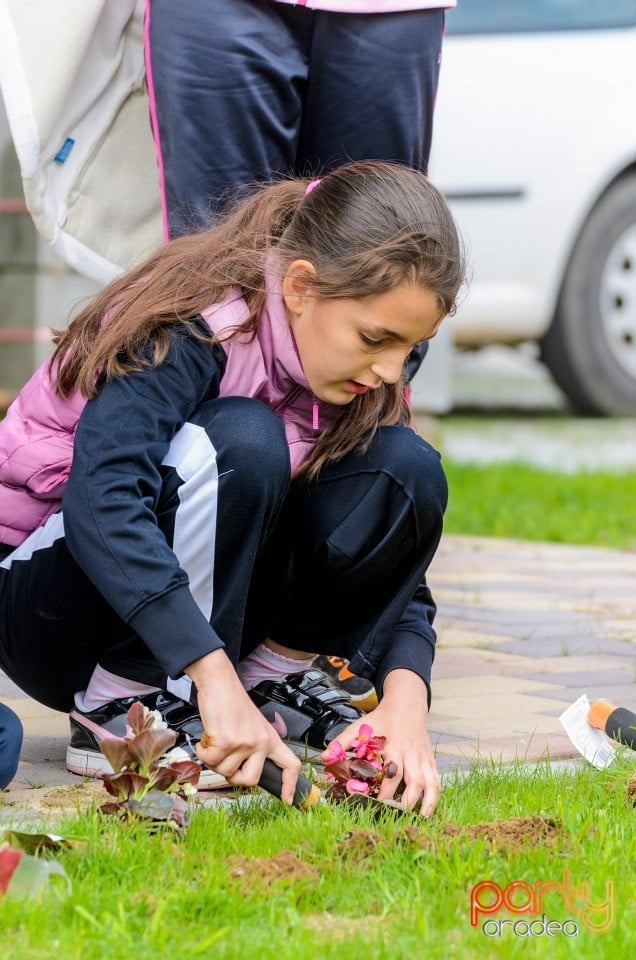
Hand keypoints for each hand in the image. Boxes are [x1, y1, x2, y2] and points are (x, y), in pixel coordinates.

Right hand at [186, 649, 300, 803]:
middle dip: (233, 777)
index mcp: (270, 738)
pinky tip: (206, 737)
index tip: (289, 800)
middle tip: (224, 761)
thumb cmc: (232, 704)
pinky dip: (203, 750)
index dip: (290, 785)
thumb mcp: (252, 726)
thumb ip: (252, 747)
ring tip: (215, 740)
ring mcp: (245, 743)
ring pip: (225, 771)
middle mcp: (261, 742)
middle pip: (250, 780)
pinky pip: (210, 760)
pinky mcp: (227, 741)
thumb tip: (241, 771)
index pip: (290, 764)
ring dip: (214, 759)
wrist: (220, 683)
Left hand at [322, 668, 440, 815]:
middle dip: (409, 800)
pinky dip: (435, 795)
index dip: (387, 789)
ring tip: (421, 818)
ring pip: (430, 781)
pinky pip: (436, 779)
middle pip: (415, 779)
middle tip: (398, 815)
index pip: (393, 770)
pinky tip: (430, 808)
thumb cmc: (382, 718)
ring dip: (428, 801)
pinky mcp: (429, 759)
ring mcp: (422, 757)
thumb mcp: (361, 725)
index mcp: (394, 744)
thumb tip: (324, 757)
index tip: (378, 803)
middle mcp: (411, 752)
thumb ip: (342, 741)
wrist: (407, 704)